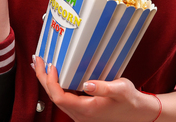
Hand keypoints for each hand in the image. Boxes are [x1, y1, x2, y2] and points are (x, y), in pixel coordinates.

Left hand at [33, 56, 159, 121]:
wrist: (139, 113)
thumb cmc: (130, 101)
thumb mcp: (120, 89)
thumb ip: (103, 87)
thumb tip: (87, 84)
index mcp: (86, 110)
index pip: (59, 97)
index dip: (51, 81)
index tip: (50, 65)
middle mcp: (80, 114)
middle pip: (54, 97)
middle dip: (43, 78)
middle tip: (37, 60)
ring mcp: (81, 113)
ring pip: (58, 98)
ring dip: (48, 81)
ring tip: (41, 65)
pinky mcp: (84, 110)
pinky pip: (65, 98)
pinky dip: (57, 85)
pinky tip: (57, 75)